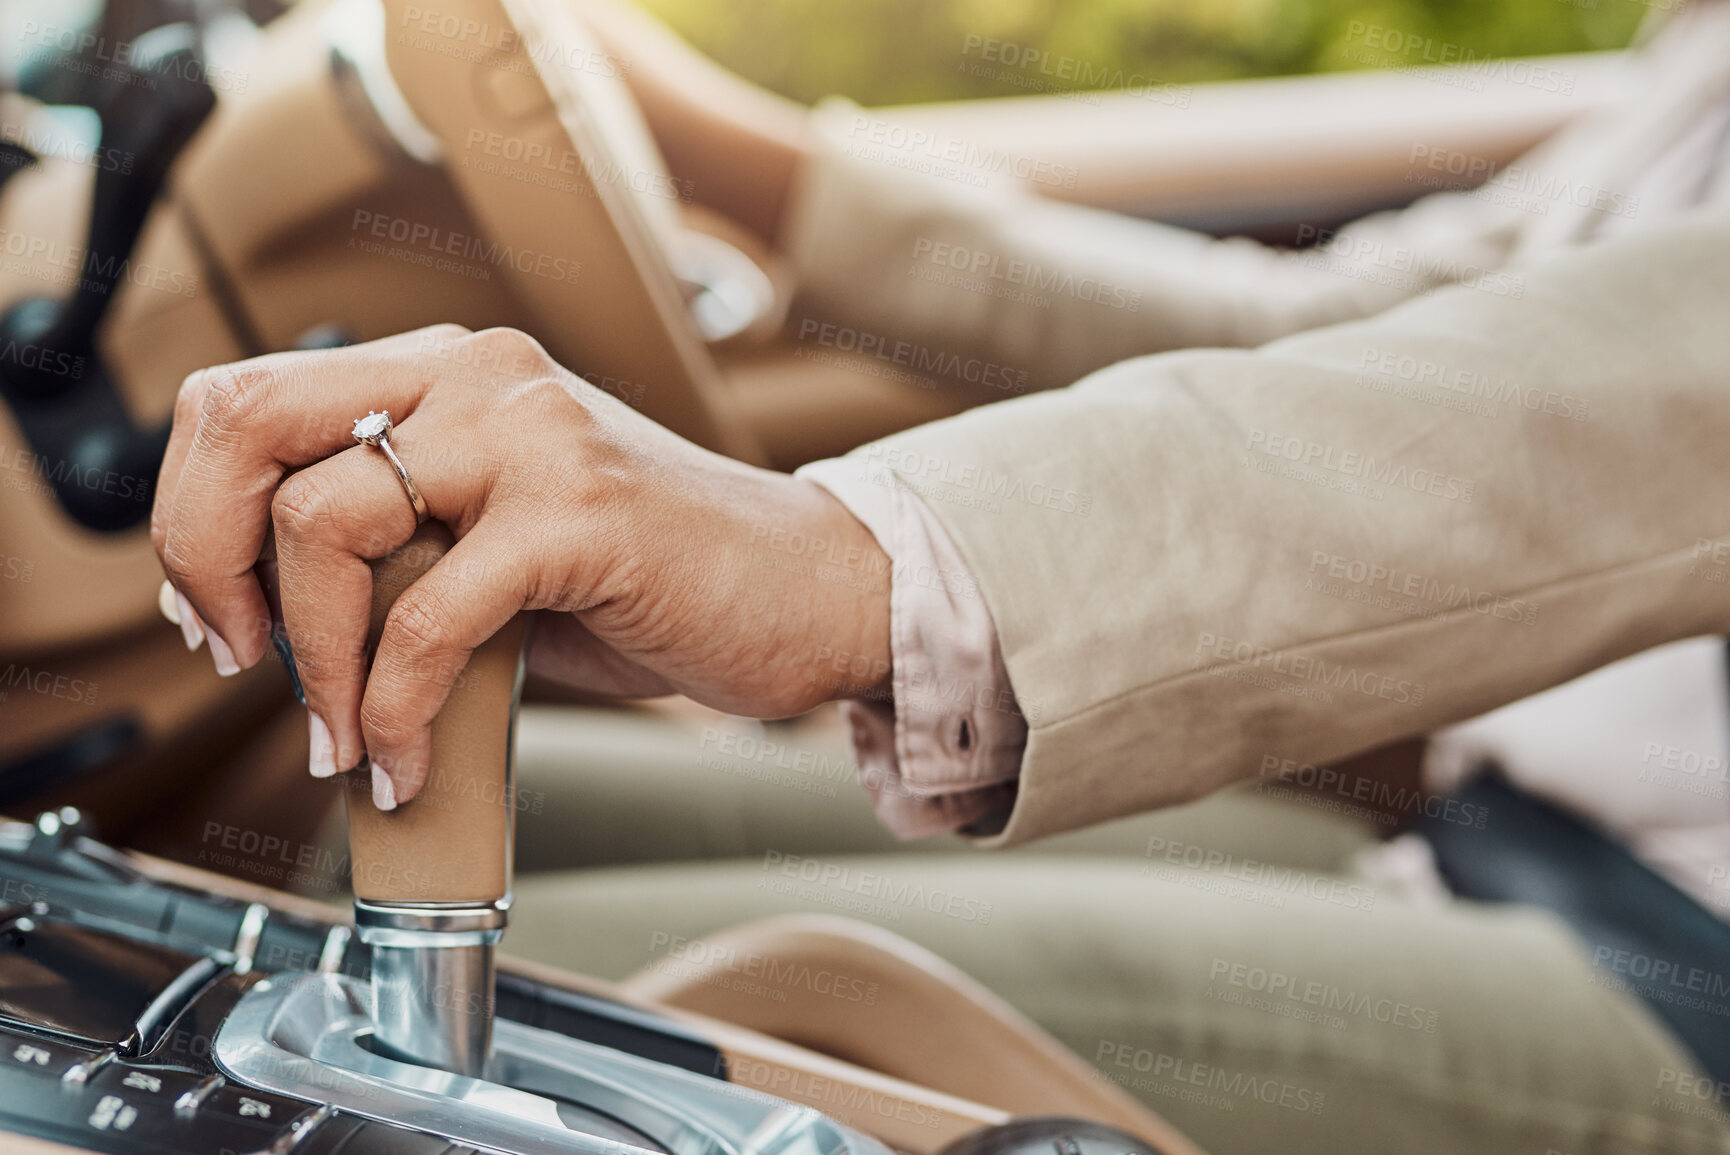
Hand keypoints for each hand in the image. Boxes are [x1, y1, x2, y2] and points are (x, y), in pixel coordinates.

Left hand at [151, 325, 890, 805]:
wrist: (808, 590)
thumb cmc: (657, 575)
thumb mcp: (499, 541)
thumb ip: (402, 547)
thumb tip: (278, 625)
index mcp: (450, 370)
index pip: (247, 396)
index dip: (195, 511)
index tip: (222, 614)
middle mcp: (480, 375)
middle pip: (249, 423)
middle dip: (207, 557)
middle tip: (240, 658)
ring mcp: (531, 434)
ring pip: (323, 522)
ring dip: (309, 659)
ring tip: (342, 735)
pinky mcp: (578, 513)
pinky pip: (426, 619)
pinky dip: (396, 713)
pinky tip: (410, 763)